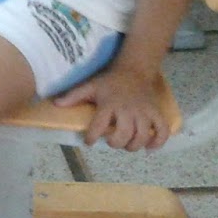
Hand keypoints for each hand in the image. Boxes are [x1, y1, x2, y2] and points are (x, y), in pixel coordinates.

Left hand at [54, 65, 169, 149]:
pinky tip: (149, 147)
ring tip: (126, 145)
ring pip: (142, 136)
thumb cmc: (109, 82)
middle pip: (124, 135)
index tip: (89, 142)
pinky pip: (162, 130)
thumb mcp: (90, 86)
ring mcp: (144, 112)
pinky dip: (158, 142)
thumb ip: (73, 96)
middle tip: (111, 142)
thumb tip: (55, 104)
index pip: (99, 125)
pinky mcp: (156, 113)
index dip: (92, 136)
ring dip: (134, 145)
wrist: (134, 71)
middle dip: (116, 143)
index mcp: (109, 104)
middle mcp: (127, 110)